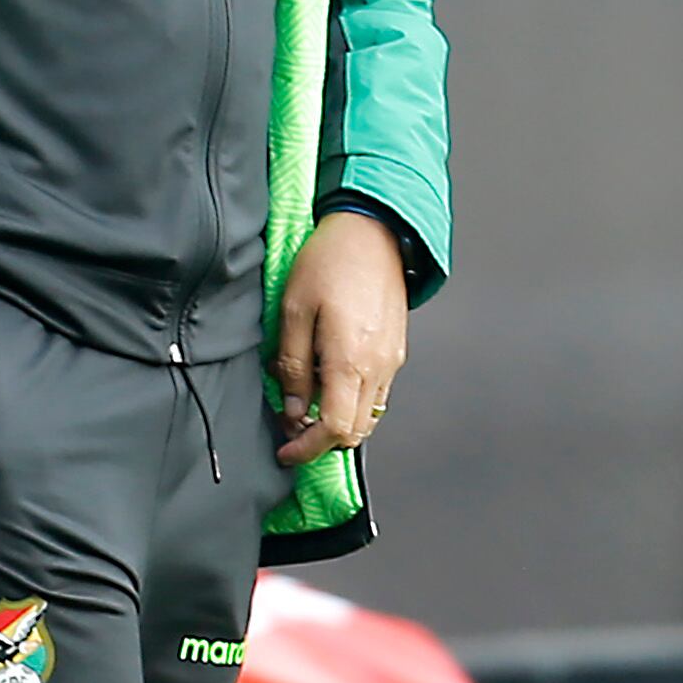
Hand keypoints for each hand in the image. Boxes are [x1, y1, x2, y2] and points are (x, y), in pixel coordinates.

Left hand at [274, 211, 408, 465]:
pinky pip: (377, 393)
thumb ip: (292, 365)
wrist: (373, 230)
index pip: (334, 430)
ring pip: (368, 416)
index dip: (307, 449)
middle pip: (355, 432)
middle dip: (321, 441)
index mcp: (350, 361)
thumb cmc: (330, 262)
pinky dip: (353, 402)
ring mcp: (392, 359)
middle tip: (291, 428)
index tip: (285, 451)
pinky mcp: (397, 348)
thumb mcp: (293, 310)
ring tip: (307, 403)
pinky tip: (329, 381)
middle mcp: (378, 367)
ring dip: (338, 422)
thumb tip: (293, 408)